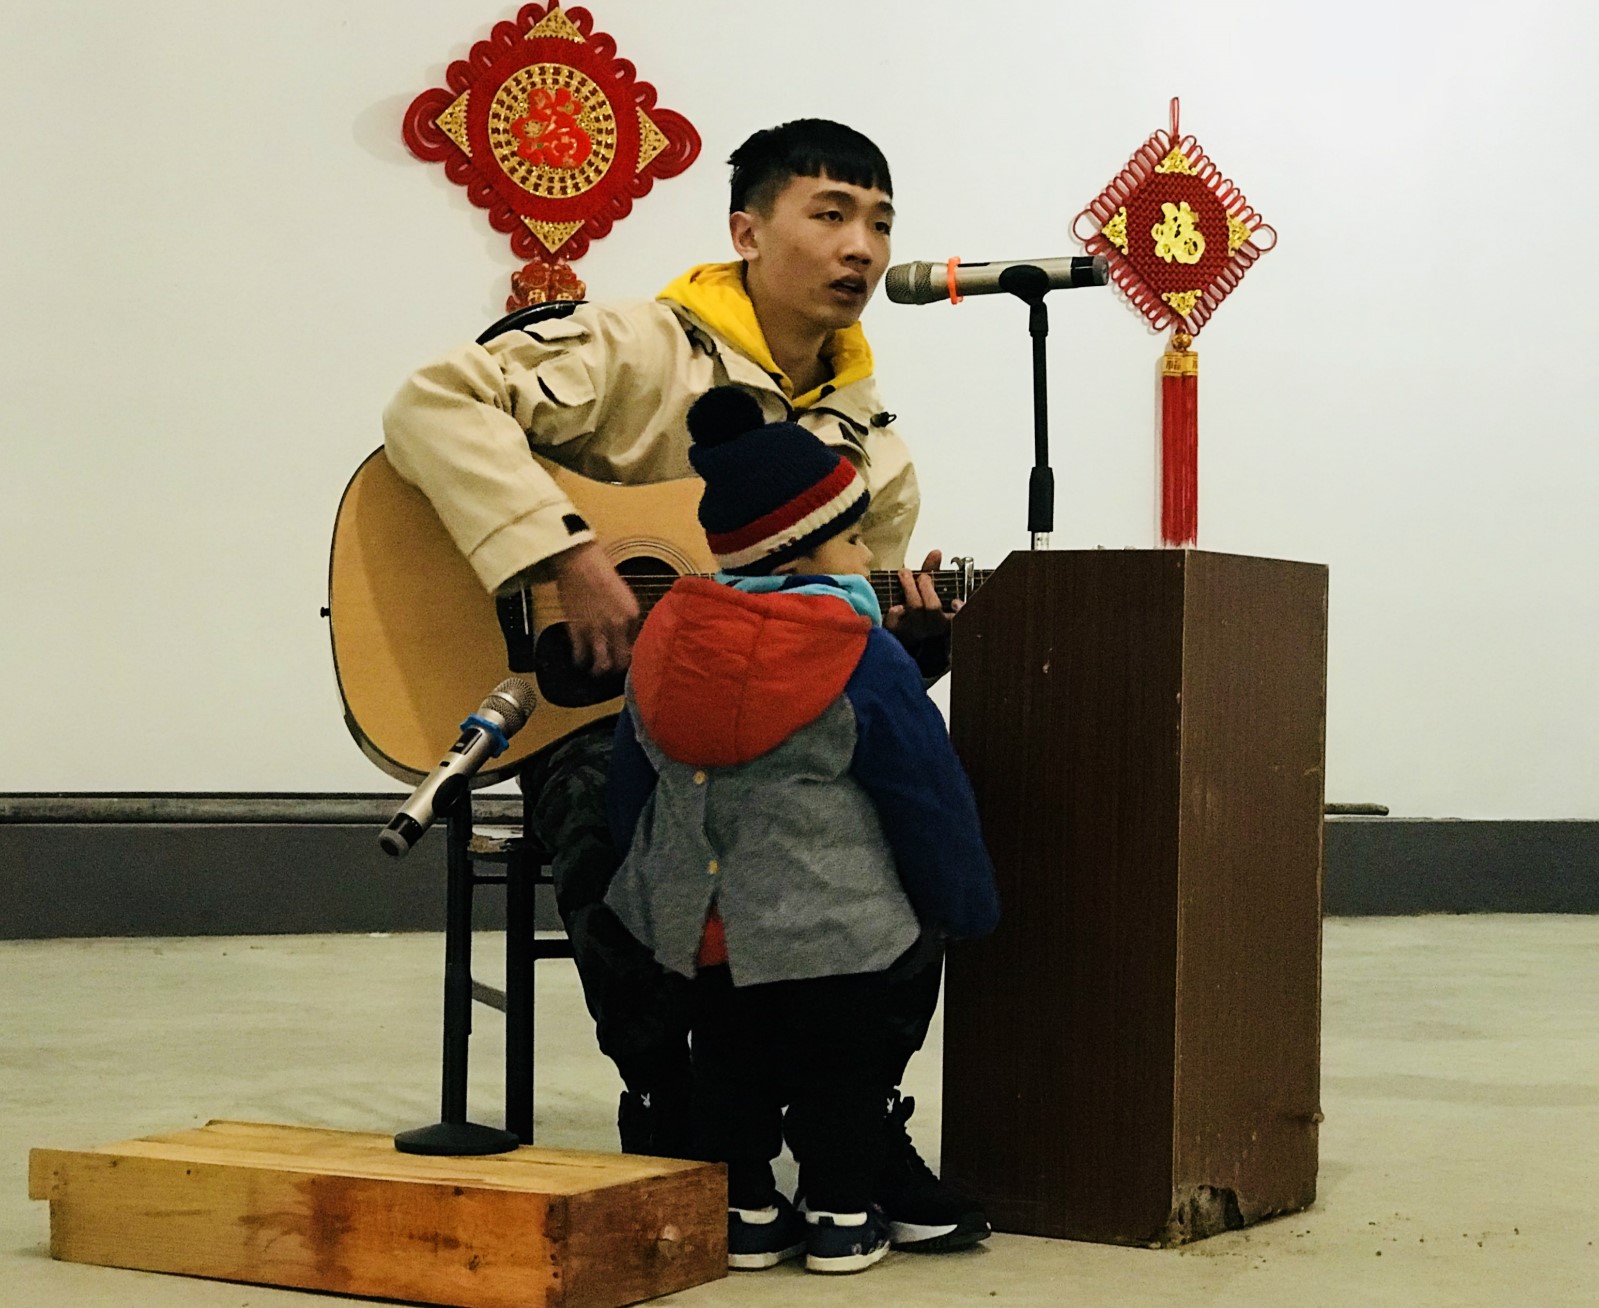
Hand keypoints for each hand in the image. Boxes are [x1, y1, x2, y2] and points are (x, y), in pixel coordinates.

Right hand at [552, 541, 639, 674]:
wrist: (580, 563)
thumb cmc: (602, 574)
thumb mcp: (625, 595)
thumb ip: (629, 617)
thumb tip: (629, 635)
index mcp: (632, 615)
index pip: (637, 644)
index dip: (632, 654)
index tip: (626, 658)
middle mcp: (617, 625)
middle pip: (621, 660)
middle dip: (617, 670)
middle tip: (613, 671)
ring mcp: (596, 630)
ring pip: (601, 664)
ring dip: (599, 671)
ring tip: (596, 672)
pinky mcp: (577, 630)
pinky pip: (580, 654)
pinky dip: (580, 660)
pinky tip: (580, 660)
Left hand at [884, 549, 959, 644]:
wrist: (894, 630)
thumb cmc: (914, 607)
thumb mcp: (926, 588)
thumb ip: (932, 571)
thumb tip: (936, 552)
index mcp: (946, 619)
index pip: (957, 617)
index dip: (959, 611)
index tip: (955, 601)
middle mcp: (932, 628)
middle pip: (933, 608)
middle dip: (927, 587)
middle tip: (921, 576)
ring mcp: (914, 632)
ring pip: (915, 610)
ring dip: (909, 588)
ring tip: (904, 574)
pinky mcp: (896, 634)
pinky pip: (896, 622)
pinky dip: (895, 613)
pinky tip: (895, 606)